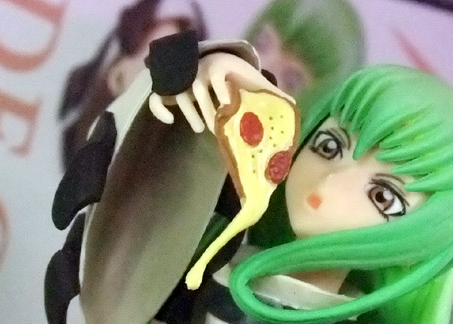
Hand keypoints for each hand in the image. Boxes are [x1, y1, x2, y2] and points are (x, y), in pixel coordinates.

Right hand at [149, 52, 292, 133]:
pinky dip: (159, 108)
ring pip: (180, 96)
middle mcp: (198, 69)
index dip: (223, 94)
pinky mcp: (171, 89)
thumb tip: (295, 106)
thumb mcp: (256, 82)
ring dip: (190, 113)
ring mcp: (183, 79)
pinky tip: (170, 121)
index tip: (231, 110)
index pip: (218, 77)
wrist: (219, 64)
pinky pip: (158, 97)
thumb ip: (272, 93)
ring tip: (202, 129)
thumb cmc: (240, 78)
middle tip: (219, 129)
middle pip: (199, 91)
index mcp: (220, 65)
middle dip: (208, 112)